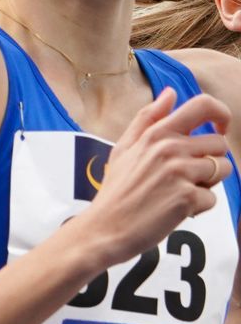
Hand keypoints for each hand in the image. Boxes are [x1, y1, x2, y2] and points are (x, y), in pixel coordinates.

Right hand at [85, 87, 232, 265]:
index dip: (221, 115)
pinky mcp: (186, 197)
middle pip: (219, 144)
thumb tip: (170, 93)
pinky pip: (212, 198)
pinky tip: (175, 211)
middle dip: (210, 162)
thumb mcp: (123, 149)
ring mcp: (179, 173)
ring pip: (221, 170)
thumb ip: (147, 119)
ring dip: (207, 184)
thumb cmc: (114, 192)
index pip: (204, 105)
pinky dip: (198, 208)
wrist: (102, 230)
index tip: (219, 129)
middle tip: (184, 179)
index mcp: (157, 134)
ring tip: (179, 193)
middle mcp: (170, 149)